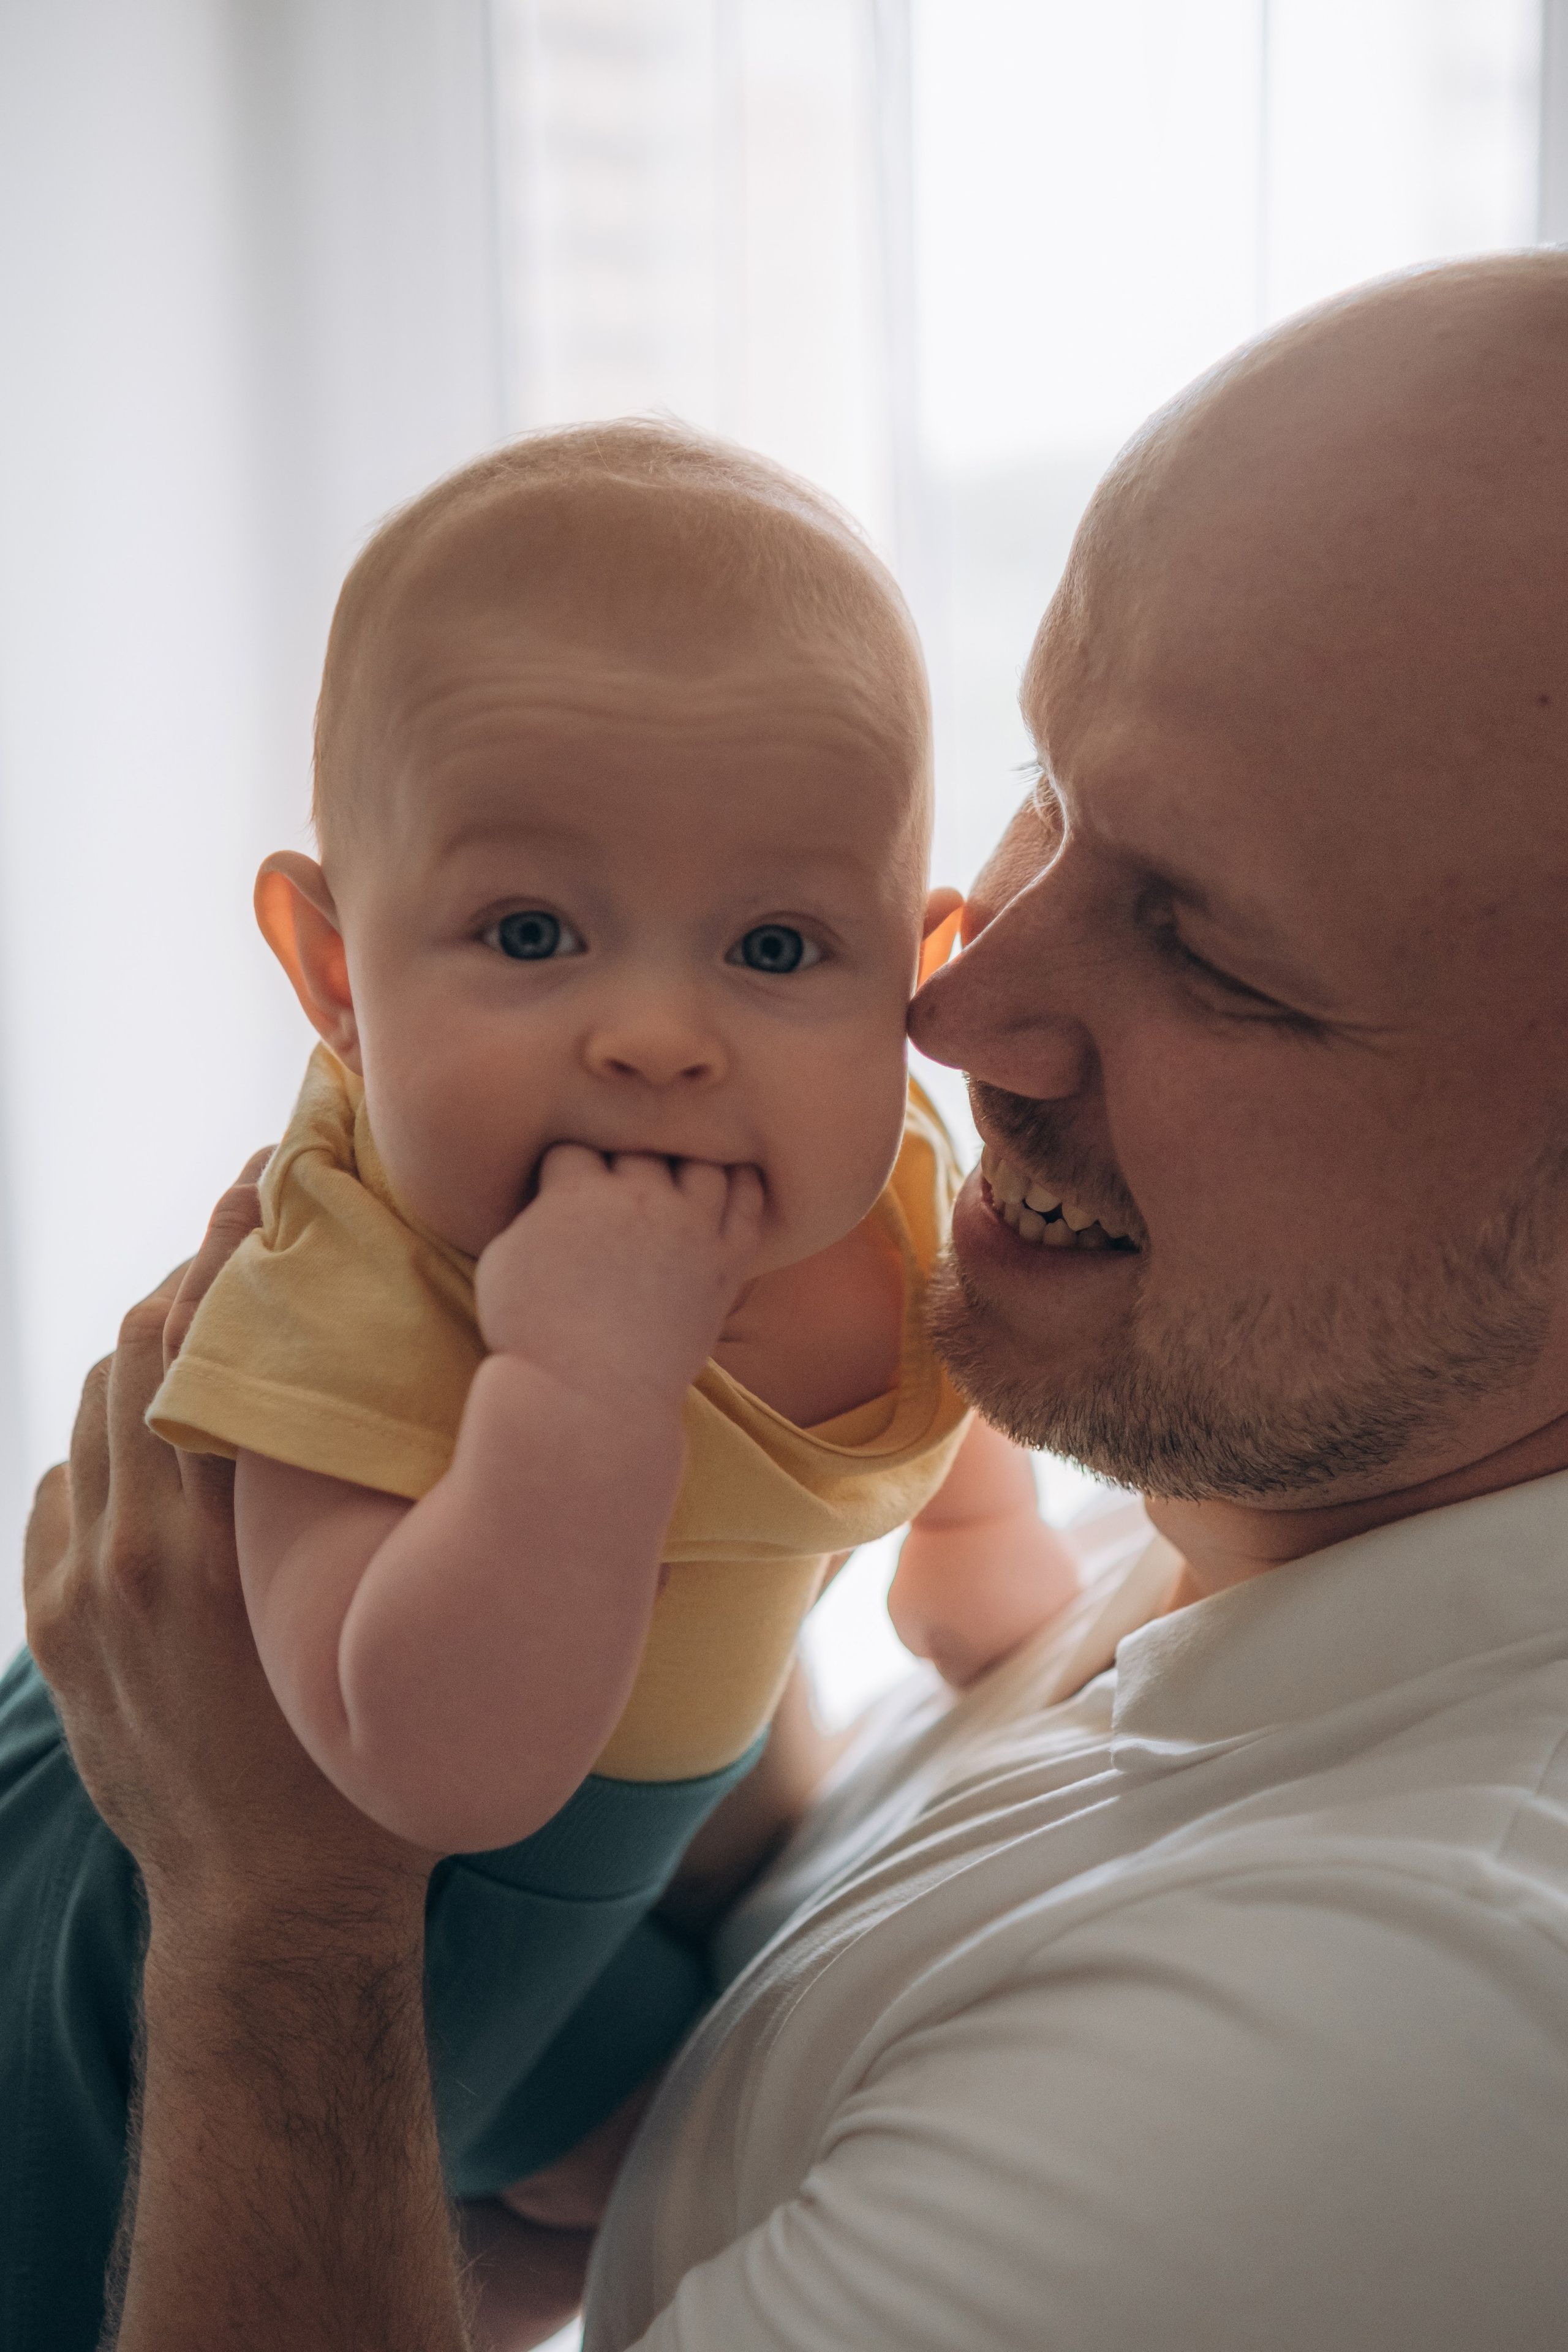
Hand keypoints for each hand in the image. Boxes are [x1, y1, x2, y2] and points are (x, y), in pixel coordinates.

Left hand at [23, 1152, 433, 1929]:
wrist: (269, 1907)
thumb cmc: (362, 1767)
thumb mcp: (380, 1616)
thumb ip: (369, 1501)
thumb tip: (402, 1379)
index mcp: (214, 1547)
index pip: (206, 1345)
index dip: (233, 1247)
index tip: (270, 1180)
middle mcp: (128, 1556)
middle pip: (141, 1352)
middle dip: (196, 1273)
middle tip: (258, 1223)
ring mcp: (78, 1593)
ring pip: (97, 1410)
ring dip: (156, 1351)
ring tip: (220, 1321)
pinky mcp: (55, 1625)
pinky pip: (63, 1486)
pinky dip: (111, 1439)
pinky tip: (164, 1436)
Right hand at [476, 1146, 765, 1402]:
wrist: (588, 1399)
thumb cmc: (531, 1336)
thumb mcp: (501, 1261)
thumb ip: (529, 1210)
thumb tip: (544, 1188)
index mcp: (578, 1191)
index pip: (576, 1144)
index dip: (567, 1163)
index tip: (564, 1184)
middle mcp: (641, 1198)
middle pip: (642, 1143)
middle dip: (626, 1155)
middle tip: (621, 1180)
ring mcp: (690, 1227)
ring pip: (703, 1161)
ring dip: (687, 1162)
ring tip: (676, 1173)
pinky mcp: (725, 1262)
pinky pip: (748, 1203)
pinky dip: (742, 1184)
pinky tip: (731, 1180)